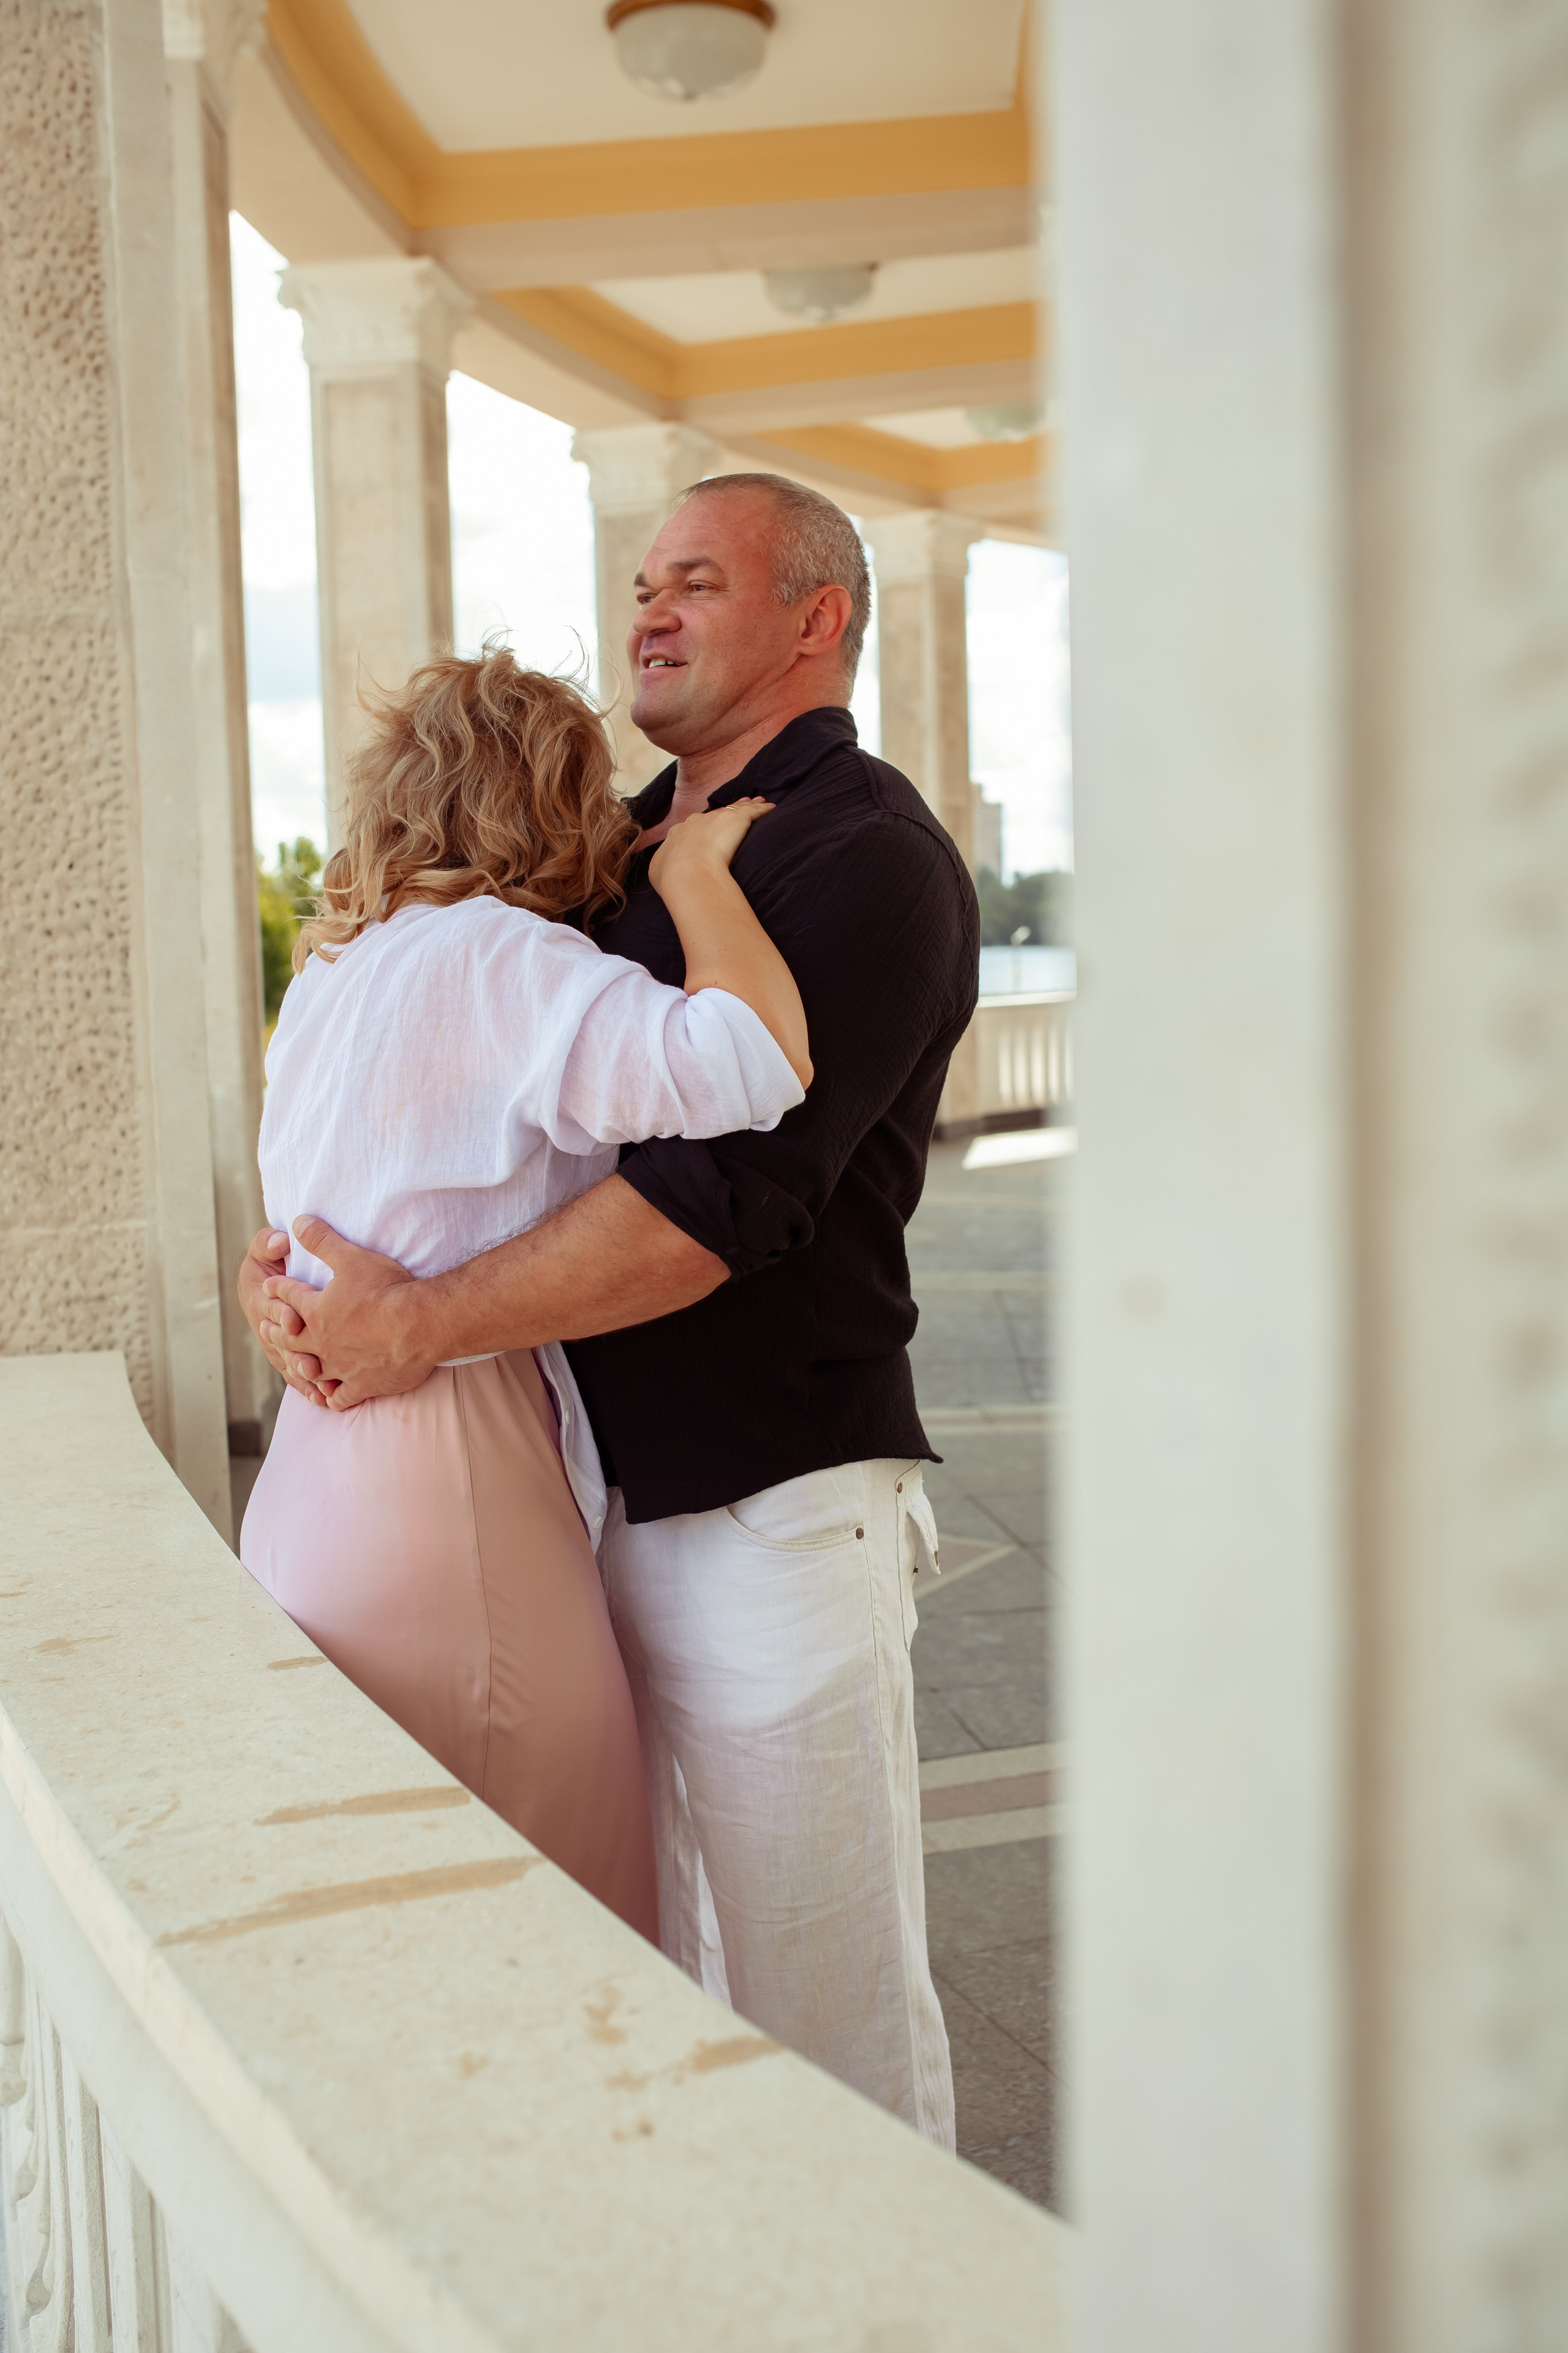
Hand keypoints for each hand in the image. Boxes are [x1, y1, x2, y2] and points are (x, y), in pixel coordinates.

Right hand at [238, 1226, 332, 1405]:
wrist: (273, 1282)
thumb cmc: (272, 1260)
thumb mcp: (267, 1247)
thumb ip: (269, 1242)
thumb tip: (279, 1239)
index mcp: (258, 1299)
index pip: (269, 1308)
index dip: (281, 1313)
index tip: (295, 1318)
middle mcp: (265, 1327)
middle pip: (280, 1344)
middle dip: (295, 1354)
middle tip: (311, 1365)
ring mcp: (278, 1345)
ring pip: (289, 1364)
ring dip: (302, 1376)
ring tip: (319, 1386)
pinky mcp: (290, 1358)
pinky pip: (298, 1378)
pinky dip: (309, 1389)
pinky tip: (324, 1399)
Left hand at [259, 1218, 433, 1410]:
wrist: (418, 1326)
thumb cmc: (386, 1290)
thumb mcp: (351, 1257)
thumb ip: (322, 1240)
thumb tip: (298, 1220)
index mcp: (316, 1310)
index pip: (288, 1296)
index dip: (278, 1288)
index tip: (269, 1286)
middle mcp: (321, 1342)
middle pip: (290, 1337)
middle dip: (277, 1331)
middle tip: (266, 1329)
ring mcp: (339, 1367)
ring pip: (311, 1370)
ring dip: (300, 1367)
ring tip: (296, 1365)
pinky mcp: (361, 1385)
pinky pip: (338, 1397)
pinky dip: (331, 1396)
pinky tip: (330, 1396)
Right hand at [649, 797, 772, 898]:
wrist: (688, 874)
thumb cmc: (673, 878)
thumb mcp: (659, 872)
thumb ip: (663, 866)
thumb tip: (664, 869)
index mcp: (679, 833)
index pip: (695, 826)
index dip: (705, 827)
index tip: (711, 830)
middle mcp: (696, 821)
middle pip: (715, 814)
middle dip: (726, 813)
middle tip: (736, 811)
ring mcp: (717, 818)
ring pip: (735, 809)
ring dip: (746, 806)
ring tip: (757, 802)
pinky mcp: (737, 819)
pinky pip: (754, 811)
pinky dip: (762, 809)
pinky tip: (771, 808)